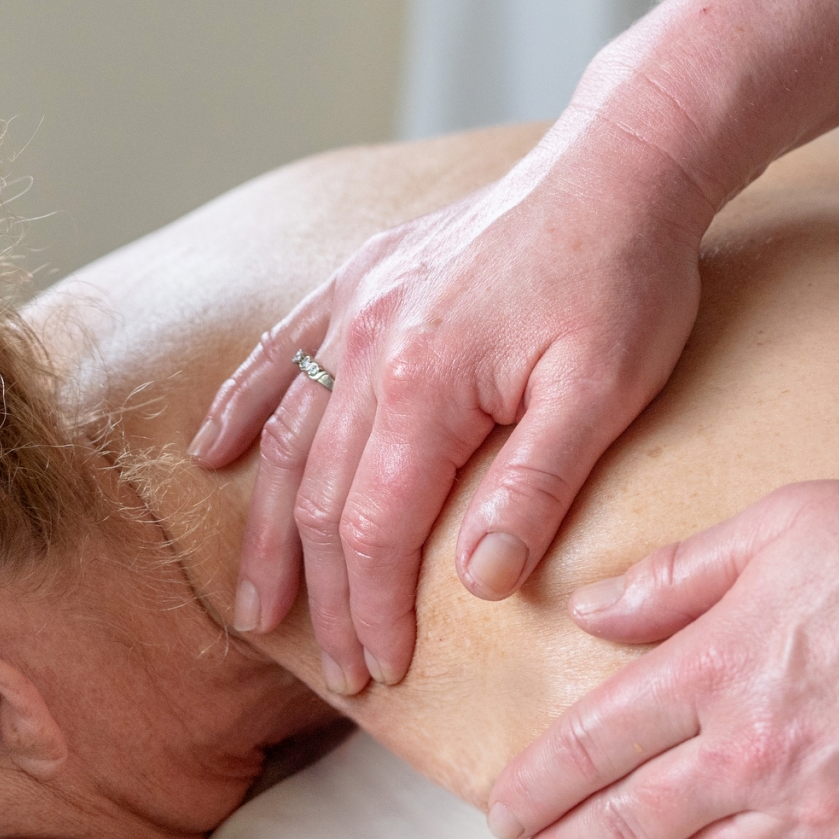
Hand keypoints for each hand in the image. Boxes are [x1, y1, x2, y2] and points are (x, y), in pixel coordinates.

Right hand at [192, 109, 714, 694]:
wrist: (616, 166)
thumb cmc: (623, 279)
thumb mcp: (603, 394)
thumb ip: (534, 490)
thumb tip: (482, 586)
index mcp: (425, 386)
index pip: (374, 531)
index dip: (372, 610)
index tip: (381, 672)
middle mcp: (369, 347)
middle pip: (321, 499)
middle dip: (323, 596)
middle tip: (334, 670)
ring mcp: (358, 309)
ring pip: (291, 439)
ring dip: (269, 530)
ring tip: (260, 603)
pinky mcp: (365, 279)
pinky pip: (284, 352)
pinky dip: (245, 407)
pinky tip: (215, 455)